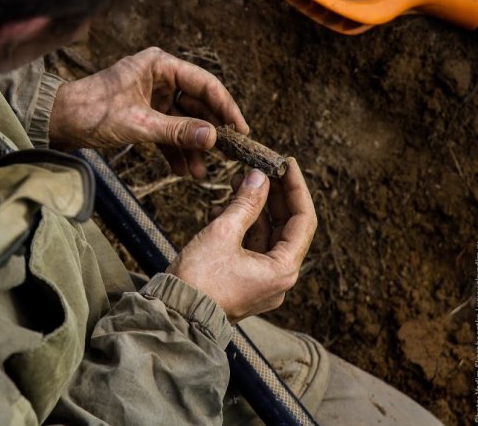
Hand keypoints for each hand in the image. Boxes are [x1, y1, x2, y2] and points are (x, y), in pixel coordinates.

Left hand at [49, 47, 248, 177]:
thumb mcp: (139, 124)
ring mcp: (151, 96)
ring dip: (191, 147)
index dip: (226, 108)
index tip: (241, 130)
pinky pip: (167, 131)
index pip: (204, 84)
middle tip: (226, 156)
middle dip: (208, 133)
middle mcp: (158, 77)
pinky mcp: (143, 114)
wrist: (56, 123)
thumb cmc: (91, 113)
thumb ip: (177, 131)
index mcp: (159, 65)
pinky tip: (183, 170)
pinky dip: (174, 150)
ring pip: (182, 122)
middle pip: (196, 105)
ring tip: (200, 173)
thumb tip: (214, 137)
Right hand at [167, 159, 316, 322]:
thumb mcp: (222, 233)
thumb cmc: (199, 280)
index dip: (295, 188)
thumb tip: (259, 178)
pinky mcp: (242, 281)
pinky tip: (222, 207)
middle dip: (271, 196)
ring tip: (236, 182)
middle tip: (259, 169)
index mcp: (283, 270)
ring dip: (253, 208)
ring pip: (265, 236)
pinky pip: (249, 247)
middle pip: (285, 227)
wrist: (174, 315)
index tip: (284, 164)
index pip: (303, 220)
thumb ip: (245, 203)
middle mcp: (278, 278)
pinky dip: (240, 226)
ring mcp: (261, 281)